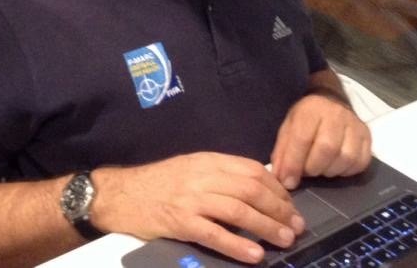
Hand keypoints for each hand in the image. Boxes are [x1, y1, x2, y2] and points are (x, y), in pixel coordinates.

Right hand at [92, 152, 305, 264]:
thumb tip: (255, 189)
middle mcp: (202, 176)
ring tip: (285, 240)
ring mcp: (191, 199)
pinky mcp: (181, 221)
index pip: (252, 170)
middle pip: (251, 189)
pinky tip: (255, 255)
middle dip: (279, 208)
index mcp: (207, 160)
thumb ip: (219, 175)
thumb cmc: (156, 183)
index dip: (276, 188)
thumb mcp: (190, 168)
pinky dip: (238, 245)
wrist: (120, 193)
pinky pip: (215, 234)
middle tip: (296, 226)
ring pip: (239, 211)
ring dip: (267, 226)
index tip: (290, 204)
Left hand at [270, 93, 371, 190]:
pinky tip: (336, 166)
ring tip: (321, 168)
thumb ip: (283, 152)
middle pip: (327, 149)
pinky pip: (360, 162)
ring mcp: (355, 125)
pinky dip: (347, 171)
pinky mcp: (368, 136)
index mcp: (311, 110)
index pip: (302, 138)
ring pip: (346, 157)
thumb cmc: (307, 119)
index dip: (294, 163)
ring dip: (330, 170)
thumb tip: (283, 179)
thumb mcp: (288, 128)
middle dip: (313, 167)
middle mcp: (336, 114)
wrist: (332, 101)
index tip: (288, 181)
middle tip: (307, 171)